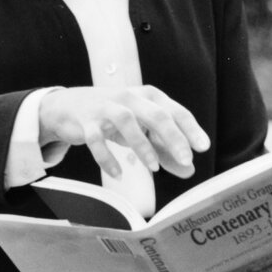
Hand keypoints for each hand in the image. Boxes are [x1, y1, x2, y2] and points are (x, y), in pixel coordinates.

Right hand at [39, 85, 208, 178]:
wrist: (68, 106)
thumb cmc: (112, 117)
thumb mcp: (141, 130)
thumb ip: (165, 150)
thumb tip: (189, 171)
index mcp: (147, 97)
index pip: (174, 111)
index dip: (190, 128)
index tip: (203, 147)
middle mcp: (129, 97)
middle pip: (155, 114)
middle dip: (173, 137)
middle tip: (185, 160)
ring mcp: (105, 107)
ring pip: (127, 122)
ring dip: (142, 146)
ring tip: (154, 168)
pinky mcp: (85, 121)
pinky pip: (96, 139)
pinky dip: (107, 158)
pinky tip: (118, 174)